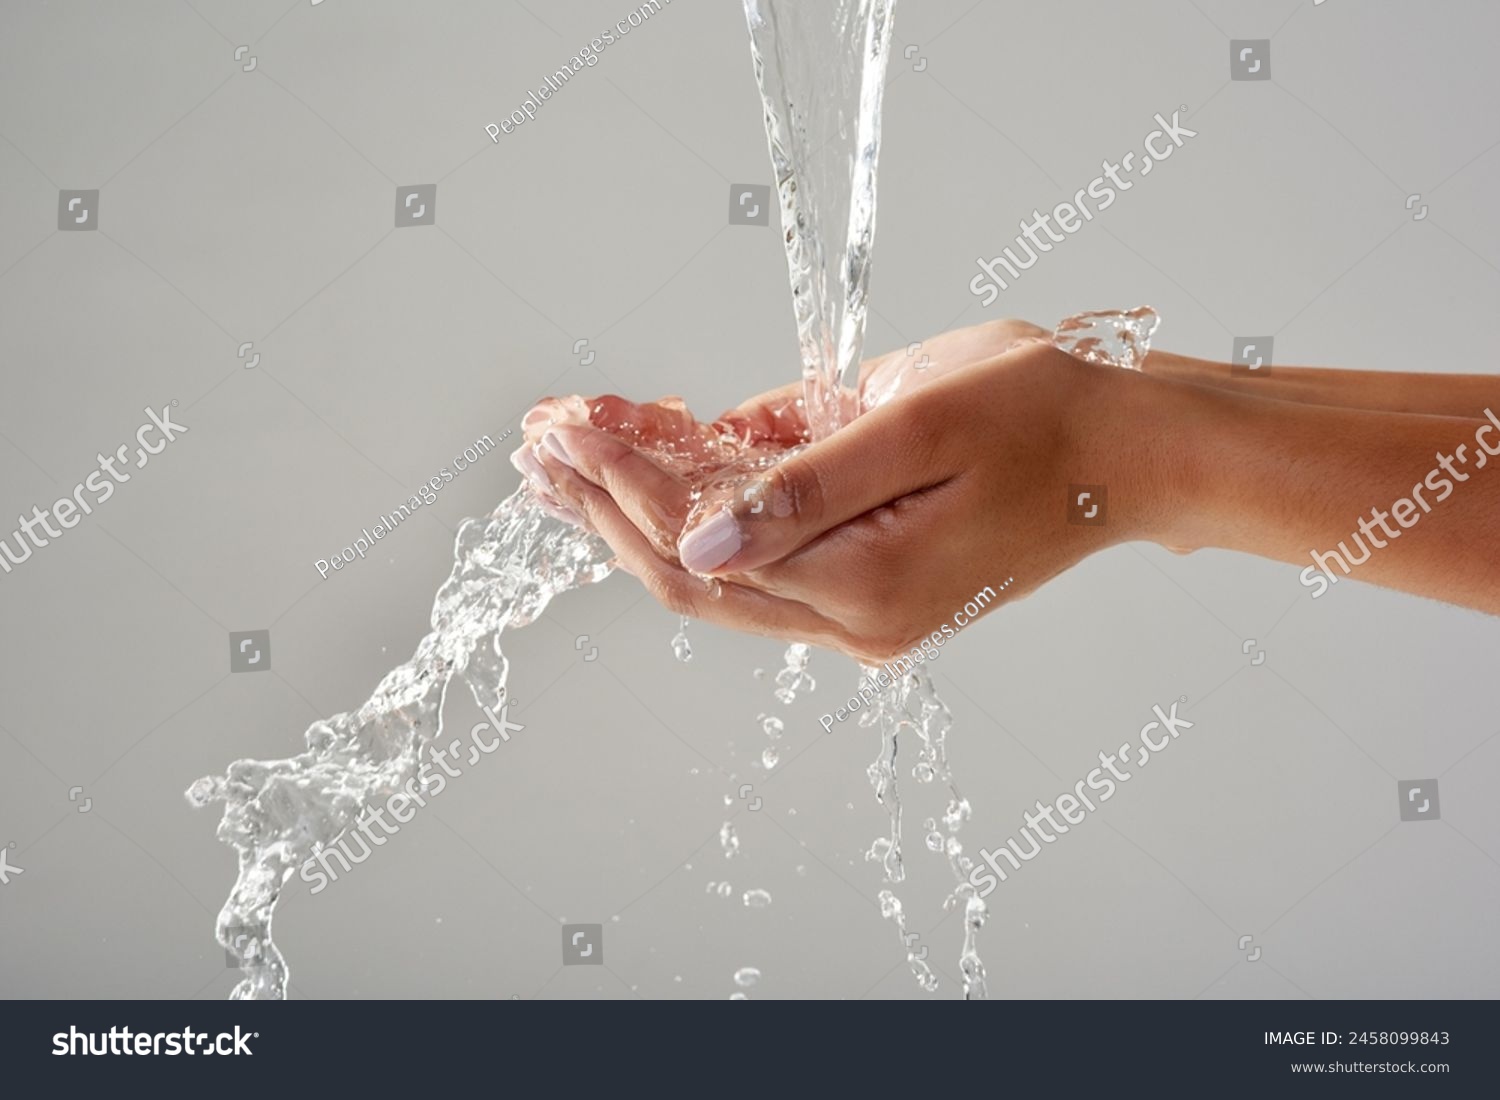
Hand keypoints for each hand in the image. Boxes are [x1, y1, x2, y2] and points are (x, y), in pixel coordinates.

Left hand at [512, 321, 1168, 662]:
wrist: (1128, 454)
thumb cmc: (1043, 417)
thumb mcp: (922, 424)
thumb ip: (804, 487)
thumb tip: (695, 539)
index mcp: (868, 585)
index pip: (703, 546)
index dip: (626, 484)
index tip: (567, 425)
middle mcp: (855, 618)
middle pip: (693, 574)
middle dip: (608, 506)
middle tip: (539, 446)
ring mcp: (860, 610)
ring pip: (718, 571)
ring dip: (640, 514)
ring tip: (568, 459)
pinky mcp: (868, 585)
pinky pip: (762, 559)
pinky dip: (703, 515)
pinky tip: (656, 468)